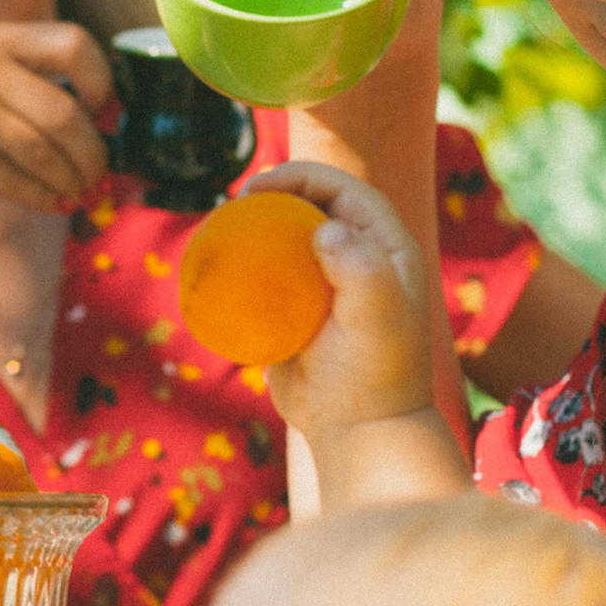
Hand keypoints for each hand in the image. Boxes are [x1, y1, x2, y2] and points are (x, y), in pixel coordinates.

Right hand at [0, 22, 112, 212]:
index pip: (74, 45)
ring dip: (72, 179)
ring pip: (44, 152)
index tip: (103, 110)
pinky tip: (51, 201)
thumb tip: (89, 107)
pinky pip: (16, 179)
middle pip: (66, 112)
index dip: (102, 81)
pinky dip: (43, 195)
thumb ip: (14, 69)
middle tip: (99, 169)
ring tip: (79, 190)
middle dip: (93, 151)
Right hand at [244, 162, 470, 509]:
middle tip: (236, 204)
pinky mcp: (299, 310)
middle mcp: (359, 258)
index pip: (345, 190)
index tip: (261, 188)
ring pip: (287, 238)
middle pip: (312, 206)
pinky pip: (268, 276)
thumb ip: (362, 270)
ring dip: (255, 227)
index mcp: (386, 248)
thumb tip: (325, 230)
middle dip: (274, 194)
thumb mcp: (377, 319)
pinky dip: (244, 266)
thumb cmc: (373, 374)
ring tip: (222, 229)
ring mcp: (327, 285)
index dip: (303, 176)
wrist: (356, 428)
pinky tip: (219, 269)